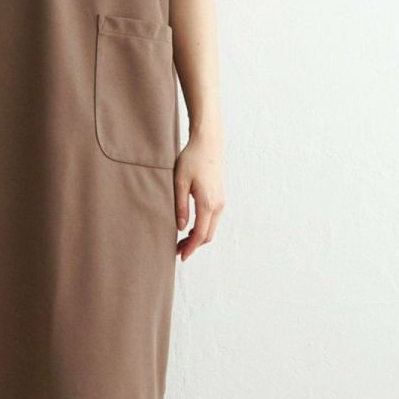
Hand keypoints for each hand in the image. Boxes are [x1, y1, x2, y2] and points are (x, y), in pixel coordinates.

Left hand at [174, 132, 224, 260]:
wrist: (208, 142)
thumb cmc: (192, 159)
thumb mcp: (180, 182)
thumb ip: (180, 207)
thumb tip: (181, 228)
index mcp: (208, 203)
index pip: (200, 234)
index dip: (190, 248)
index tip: (180, 257)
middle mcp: (218, 205)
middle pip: (208, 235)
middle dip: (193, 246)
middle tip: (177, 251)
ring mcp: (221, 201)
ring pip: (211, 227)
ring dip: (198, 237)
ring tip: (181, 241)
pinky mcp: (219, 196)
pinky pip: (212, 219)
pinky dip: (202, 227)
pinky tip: (190, 227)